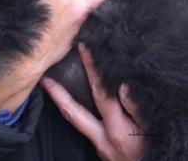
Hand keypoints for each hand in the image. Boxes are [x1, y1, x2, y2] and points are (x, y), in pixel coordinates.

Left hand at [42, 44, 144, 160]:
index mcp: (116, 130)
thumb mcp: (152, 129)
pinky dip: (78, 114)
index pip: (100, 93)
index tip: (83, 47)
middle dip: (58, 94)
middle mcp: (102, 139)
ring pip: (76, 121)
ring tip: (52, 86)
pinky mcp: (102, 150)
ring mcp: (100, 146)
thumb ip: (136, 108)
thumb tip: (121, 86)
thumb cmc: (155, 150)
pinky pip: (85, 128)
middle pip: (73, 113)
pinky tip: (78, 103)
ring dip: (64, 104)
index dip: (91, 69)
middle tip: (44, 77)